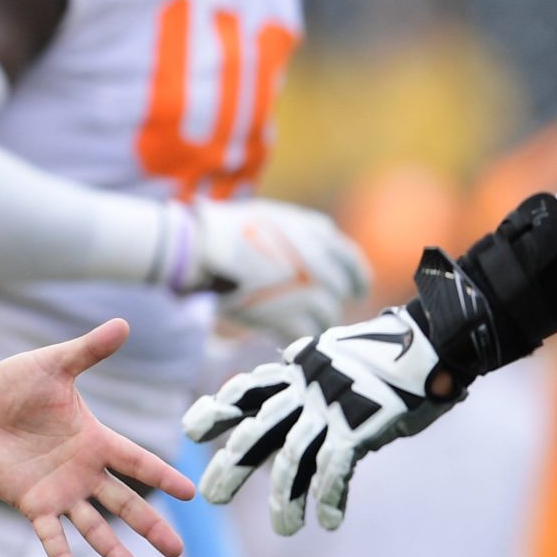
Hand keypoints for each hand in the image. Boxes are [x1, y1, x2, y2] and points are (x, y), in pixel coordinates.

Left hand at [0, 318, 194, 556]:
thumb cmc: (13, 384)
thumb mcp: (54, 365)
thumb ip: (88, 351)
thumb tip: (123, 324)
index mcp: (95, 439)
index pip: (137, 461)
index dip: (164, 476)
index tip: (192, 494)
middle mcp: (83, 471)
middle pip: (124, 503)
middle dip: (151, 527)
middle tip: (178, 553)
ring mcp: (59, 490)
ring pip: (93, 525)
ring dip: (113, 550)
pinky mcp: (31, 503)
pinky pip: (50, 534)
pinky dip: (61, 554)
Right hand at [177, 200, 372, 341]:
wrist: (198, 246)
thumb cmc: (225, 229)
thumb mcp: (272, 218)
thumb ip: (300, 237)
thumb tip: (311, 258)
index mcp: (319, 233)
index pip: (353, 263)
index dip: (358, 281)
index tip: (356, 292)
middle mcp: (321, 262)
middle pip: (340, 294)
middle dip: (328, 302)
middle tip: (312, 310)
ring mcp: (307, 292)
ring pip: (327, 318)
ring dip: (313, 323)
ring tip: (290, 323)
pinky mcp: (288, 317)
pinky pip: (306, 336)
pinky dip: (295, 338)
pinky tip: (280, 336)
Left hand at [184, 303, 456, 533]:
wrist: (431, 342)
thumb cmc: (385, 357)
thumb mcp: (332, 359)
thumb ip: (305, 380)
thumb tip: (280, 395)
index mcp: (297, 370)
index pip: (245, 389)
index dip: (217, 410)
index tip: (190, 431)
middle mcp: (306, 389)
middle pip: (256, 430)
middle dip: (232, 465)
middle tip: (211, 497)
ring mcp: (331, 408)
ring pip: (292, 457)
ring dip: (284, 498)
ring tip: (284, 529)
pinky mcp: (360, 426)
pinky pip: (334, 468)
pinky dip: (327, 496)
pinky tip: (326, 521)